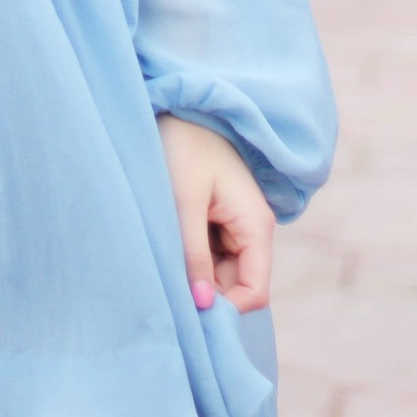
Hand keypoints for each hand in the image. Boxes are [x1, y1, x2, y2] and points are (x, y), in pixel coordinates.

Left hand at [158, 113, 274, 314]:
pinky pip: (208, 254)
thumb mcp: (184, 203)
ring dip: (193, 275)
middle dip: (205, 293)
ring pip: (219, 272)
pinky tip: (165, 247)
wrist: (177, 106)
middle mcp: (251, 229)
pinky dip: (189, 259)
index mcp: (255, 225)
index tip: (187, 310)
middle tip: (164, 287)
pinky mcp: (216, 219)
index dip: (225, 309)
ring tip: (161, 260)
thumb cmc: (182, 146)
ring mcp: (234, 225)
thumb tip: (201, 305)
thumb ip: (193, 254)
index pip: (254, 291)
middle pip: (236, 285)